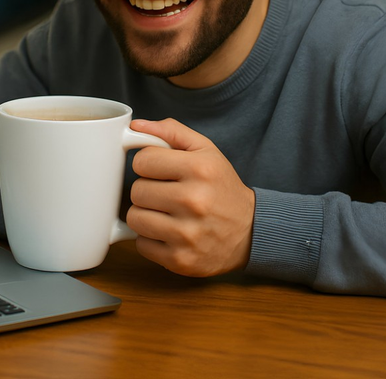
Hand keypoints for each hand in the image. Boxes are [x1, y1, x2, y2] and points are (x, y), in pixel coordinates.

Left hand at [126, 118, 254, 276]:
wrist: (250, 232)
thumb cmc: (221, 187)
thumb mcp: (206, 151)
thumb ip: (171, 132)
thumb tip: (135, 125)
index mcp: (199, 169)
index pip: (142, 161)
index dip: (148, 165)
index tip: (160, 171)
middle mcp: (194, 201)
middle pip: (136, 191)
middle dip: (147, 191)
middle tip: (166, 194)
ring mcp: (187, 234)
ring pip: (134, 218)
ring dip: (146, 215)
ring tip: (166, 214)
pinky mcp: (180, 260)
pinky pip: (141, 245)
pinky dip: (151, 240)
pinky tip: (170, 233)